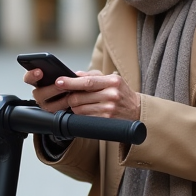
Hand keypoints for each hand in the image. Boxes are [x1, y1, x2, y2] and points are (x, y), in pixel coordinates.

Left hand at [23, 69, 139, 120]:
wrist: (136, 110)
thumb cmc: (121, 92)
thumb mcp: (111, 80)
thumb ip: (92, 75)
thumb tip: (73, 74)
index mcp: (112, 82)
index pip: (87, 82)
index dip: (70, 82)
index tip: (58, 81)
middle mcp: (112, 95)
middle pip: (79, 97)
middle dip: (69, 97)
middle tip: (67, 96)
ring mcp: (109, 110)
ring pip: (79, 109)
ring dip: (74, 107)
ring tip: (78, 104)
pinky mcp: (106, 121)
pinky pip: (84, 118)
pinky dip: (80, 115)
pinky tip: (84, 111)